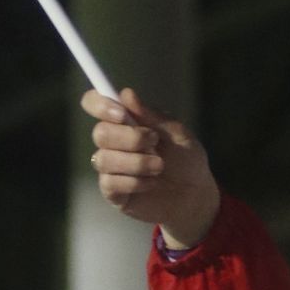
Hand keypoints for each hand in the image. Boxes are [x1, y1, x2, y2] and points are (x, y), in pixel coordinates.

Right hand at [83, 89, 221, 249]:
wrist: (195, 196)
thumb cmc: (187, 161)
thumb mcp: (179, 134)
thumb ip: (153, 116)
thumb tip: (126, 94)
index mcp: (125, 121)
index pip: (94, 104)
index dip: (99, 104)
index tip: (122, 114)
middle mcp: (113, 142)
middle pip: (100, 133)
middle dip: (129, 138)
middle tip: (155, 142)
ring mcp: (111, 168)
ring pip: (104, 159)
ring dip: (135, 162)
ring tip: (159, 166)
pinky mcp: (113, 192)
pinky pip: (110, 183)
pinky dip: (134, 182)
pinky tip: (151, 183)